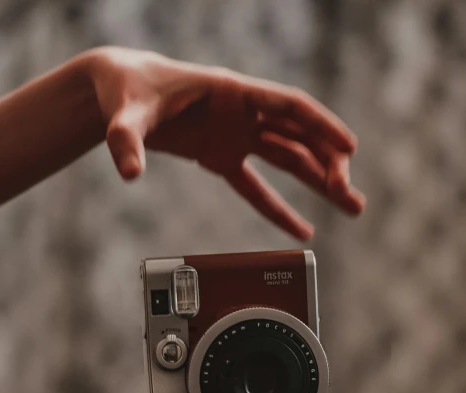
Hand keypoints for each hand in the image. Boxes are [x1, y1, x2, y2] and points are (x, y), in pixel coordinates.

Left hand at [86, 48, 365, 239]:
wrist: (115, 92)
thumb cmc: (124, 90)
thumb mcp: (125, 114)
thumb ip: (128, 141)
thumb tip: (130, 173)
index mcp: (231, 91)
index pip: (289, 106)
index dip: (322, 126)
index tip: (350, 148)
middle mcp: (241, 113)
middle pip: (298, 137)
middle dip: (327, 165)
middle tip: (349, 197)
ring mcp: (234, 136)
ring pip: (288, 159)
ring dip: (318, 183)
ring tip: (349, 206)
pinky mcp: (221, 157)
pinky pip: (256, 187)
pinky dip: (278, 208)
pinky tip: (301, 229)